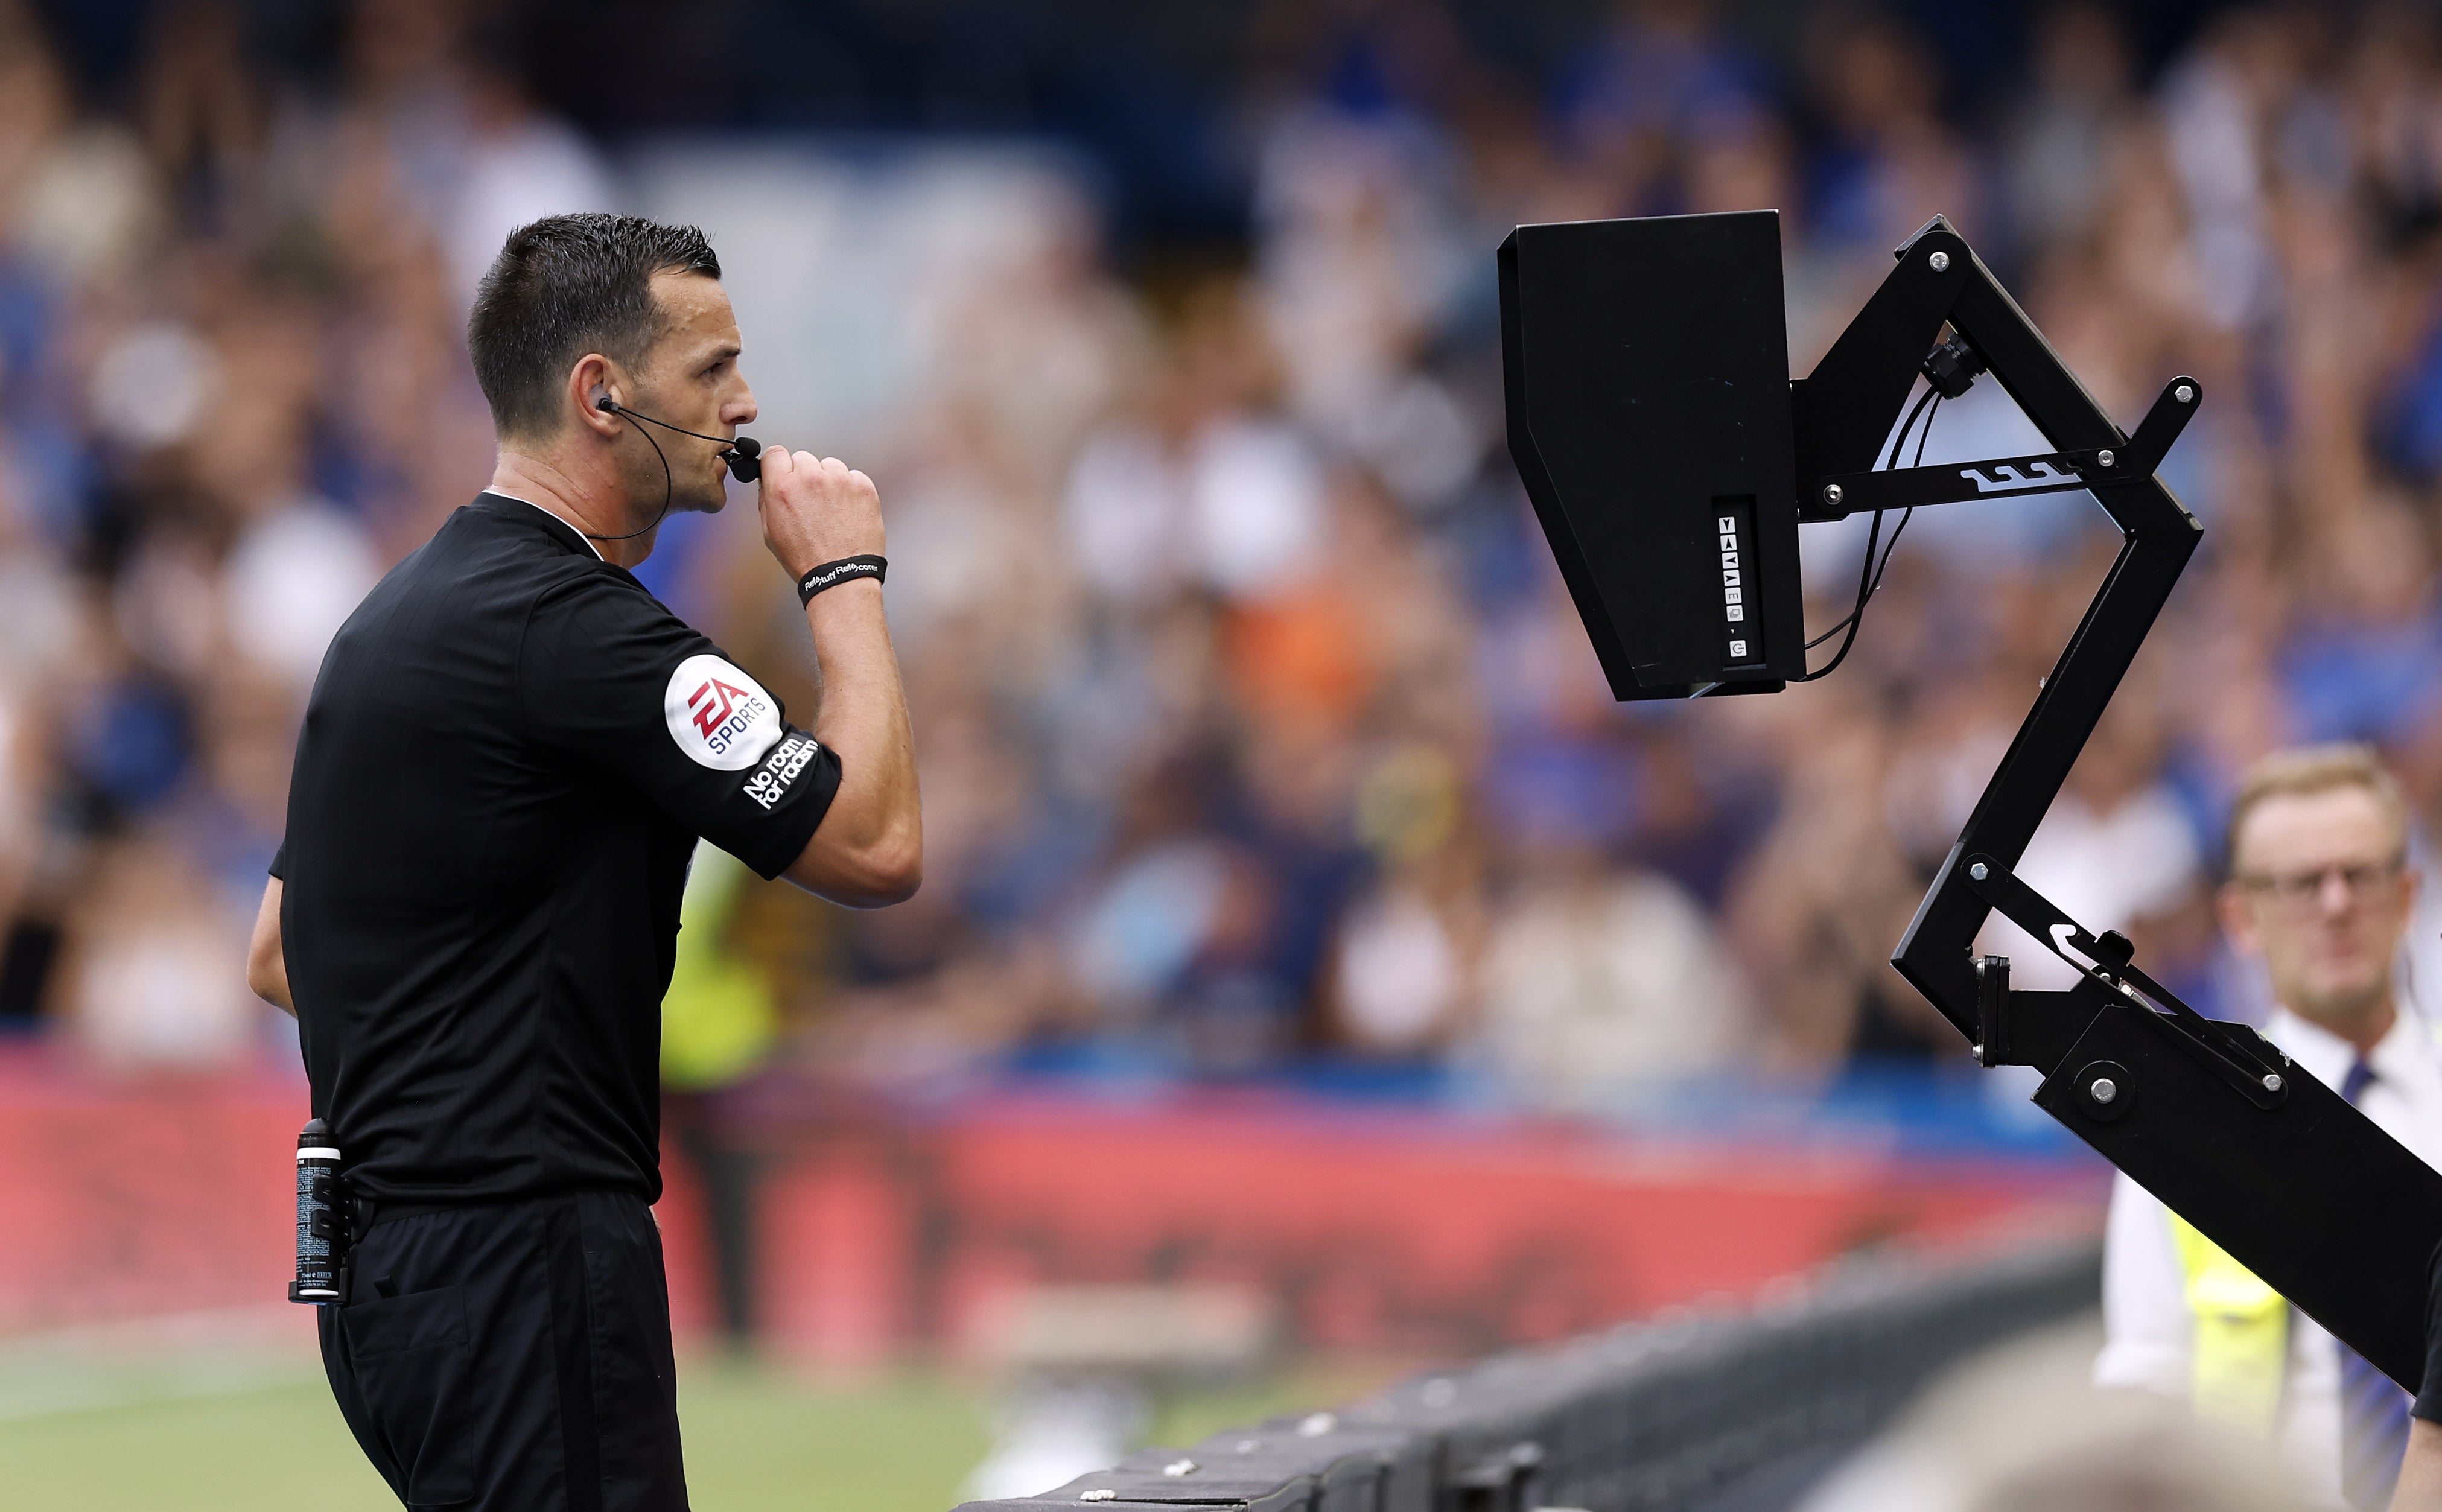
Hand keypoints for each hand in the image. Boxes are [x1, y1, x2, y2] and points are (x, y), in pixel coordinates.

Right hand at [756, 448, 883, 580]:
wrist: (842, 576)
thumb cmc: (806, 559)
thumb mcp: (770, 532)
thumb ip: (767, 500)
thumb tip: (768, 480)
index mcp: (783, 488)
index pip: (775, 453)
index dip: (779, 465)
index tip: (784, 473)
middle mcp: (811, 479)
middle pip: (803, 458)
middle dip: (804, 475)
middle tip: (810, 501)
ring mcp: (840, 481)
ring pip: (830, 465)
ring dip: (829, 480)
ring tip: (831, 509)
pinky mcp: (863, 487)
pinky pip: (853, 476)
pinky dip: (850, 489)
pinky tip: (847, 512)